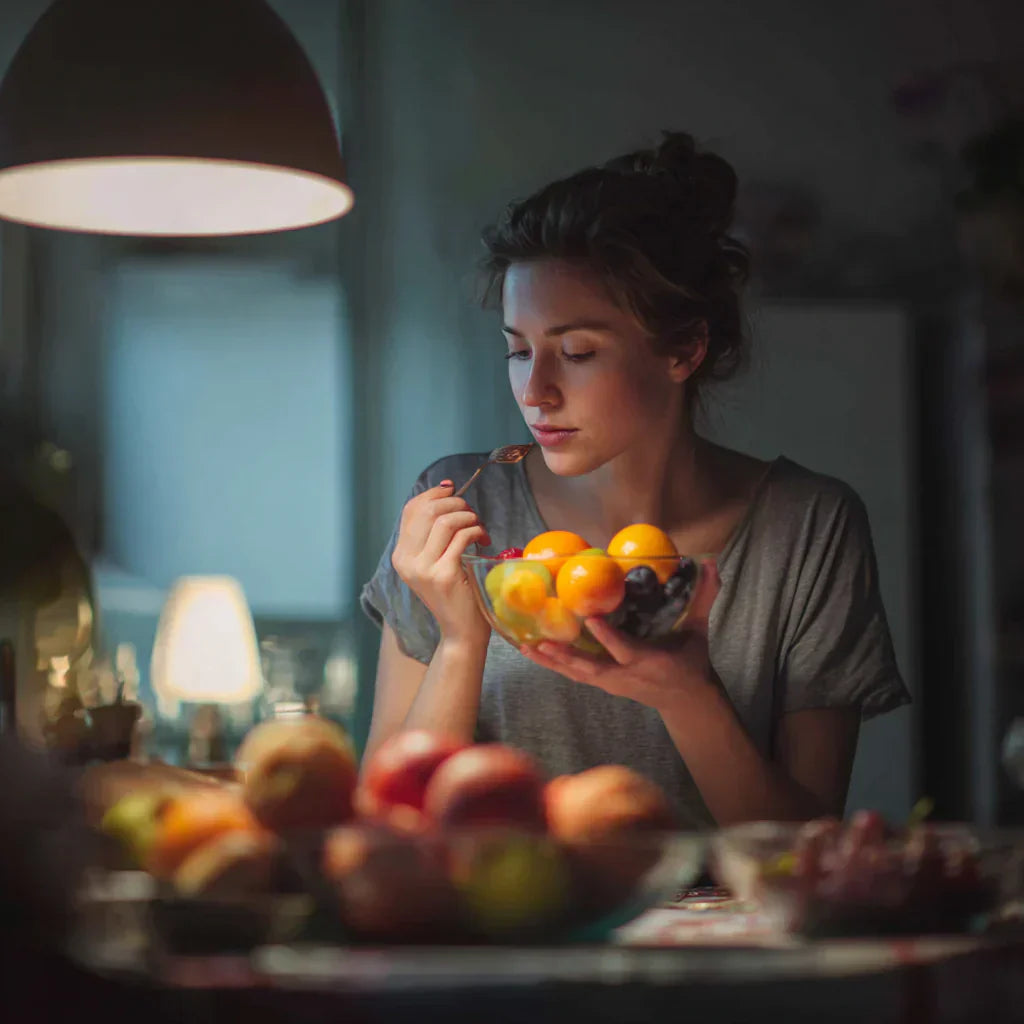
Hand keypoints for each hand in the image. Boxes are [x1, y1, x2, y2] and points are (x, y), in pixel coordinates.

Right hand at [391, 480, 491, 643]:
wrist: (461, 631)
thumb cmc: (455, 593)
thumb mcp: (437, 560)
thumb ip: (435, 533)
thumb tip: (446, 489)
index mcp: (401, 555)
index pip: (411, 509)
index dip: (433, 493)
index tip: (452, 489)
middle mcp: (406, 561)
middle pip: (428, 511)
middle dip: (455, 503)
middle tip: (472, 513)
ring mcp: (423, 569)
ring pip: (445, 521)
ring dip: (468, 517)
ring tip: (479, 527)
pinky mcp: (443, 575)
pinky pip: (462, 537)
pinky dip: (476, 531)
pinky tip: (484, 539)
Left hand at [519, 559, 721, 713]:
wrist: (687, 701)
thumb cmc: (692, 661)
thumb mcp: (700, 631)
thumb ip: (704, 597)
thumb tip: (712, 562)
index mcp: (648, 661)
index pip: (625, 649)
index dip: (608, 637)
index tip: (590, 619)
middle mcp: (625, 675)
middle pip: (590, 667)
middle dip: (564, 656)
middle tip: (540, 641)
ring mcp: (612, 683)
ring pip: (576, 674)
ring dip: (551, 661)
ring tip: (526, 647)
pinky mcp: (604, 684)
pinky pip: (575, 675)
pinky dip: (554, 665)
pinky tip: (534, 653)